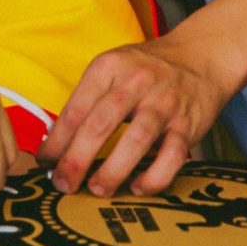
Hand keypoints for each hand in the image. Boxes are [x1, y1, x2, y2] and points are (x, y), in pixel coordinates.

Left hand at [41, 34, 235, 195]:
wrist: (201, 56)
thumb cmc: (146, 70)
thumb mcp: (111, 70)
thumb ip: (86, 103)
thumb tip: (55, 147)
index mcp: (109, 68)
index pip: (75, 109)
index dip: (57, 141)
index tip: (45, 164)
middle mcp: (136, 82)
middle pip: (100, 124)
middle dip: (77, 160)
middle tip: (64, 184)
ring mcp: (164, 103)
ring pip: (136, 140)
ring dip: (113, 170)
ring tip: (98, 189)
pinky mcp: (188, 124)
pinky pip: (172, 156)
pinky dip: (154, 176)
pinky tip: (139, 187)